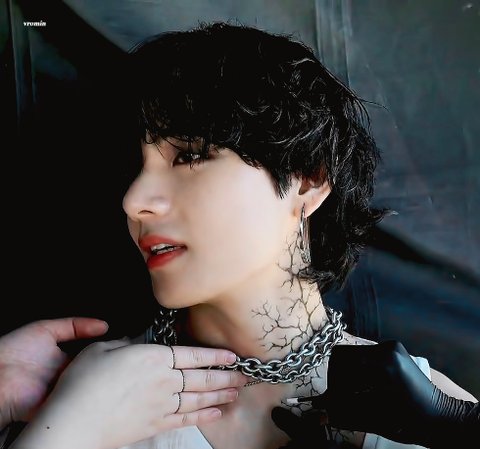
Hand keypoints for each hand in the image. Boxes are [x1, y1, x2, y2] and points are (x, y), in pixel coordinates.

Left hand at [0, 317, 108, 427]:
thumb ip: (75, 325)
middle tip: (119, 357)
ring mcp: (62, 392)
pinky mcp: (58, 407)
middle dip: (104, 365)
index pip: (91, 356)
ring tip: (110, 370)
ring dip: (96, 380)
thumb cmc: (12, 352)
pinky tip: (94, 386)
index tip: (120, 345)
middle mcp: (65, 377)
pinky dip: (86, 397)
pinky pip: (77, 403)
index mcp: (63, 360)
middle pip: (92, 371)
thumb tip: (103, 325)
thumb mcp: (46, 329)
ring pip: (87, 387)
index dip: (105, 351)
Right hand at [10, 340, 247, 448]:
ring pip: (199, 398)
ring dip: (220, 395)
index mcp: (154, 357)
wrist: (75, 422)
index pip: (193, 355)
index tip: (232, 356)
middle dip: (226, 377)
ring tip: (236, 392)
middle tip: (244, 376)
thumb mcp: (102, 350)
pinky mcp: (154, 424)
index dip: (215, 355)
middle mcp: (164, 381)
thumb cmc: (84, 383)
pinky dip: (203, 416)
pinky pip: (186, 419)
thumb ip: (124, 344)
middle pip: (202, 378)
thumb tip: (133, 343)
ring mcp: (162, 404)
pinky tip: (216, 413)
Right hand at [273, 340, 478, 447]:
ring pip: (351, 354)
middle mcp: (386, 348)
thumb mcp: (374, 419)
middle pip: (343, 356)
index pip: (342, 367)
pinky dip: (358, 371)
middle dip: (337, 378)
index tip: (329, 403)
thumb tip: (316, 414)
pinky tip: (363, 387)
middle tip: (339, 398)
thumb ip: (343, 414)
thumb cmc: (409, 422)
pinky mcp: (392, 348)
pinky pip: (364, 355)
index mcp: (384, 363)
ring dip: (346, 374)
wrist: (441, 418)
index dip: (332, 387)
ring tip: (351, 394)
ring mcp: (390, 345)